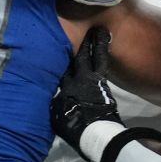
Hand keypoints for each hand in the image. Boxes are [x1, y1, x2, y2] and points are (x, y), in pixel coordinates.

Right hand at [51, 27, 121, 160]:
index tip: (57, 46)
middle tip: (84, 28)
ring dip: (97, 43)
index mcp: (65, 87)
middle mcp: (79, 79)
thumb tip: (55, 96)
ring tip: (100, 31)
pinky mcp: (105, 84)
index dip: (59, 56)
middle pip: (80, 57)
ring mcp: (94, 80)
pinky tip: (105, 48)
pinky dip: (103, 54)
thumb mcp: (56, 115)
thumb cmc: (74, 128)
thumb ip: (55, 102)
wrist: (96, 133)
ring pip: (96, 57)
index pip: (61, 68)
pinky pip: (103, 64)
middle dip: (82, 42)